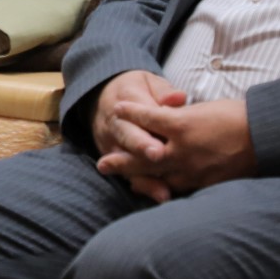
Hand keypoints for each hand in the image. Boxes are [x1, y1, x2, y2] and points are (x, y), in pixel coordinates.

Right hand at [89, 70, 187, 202]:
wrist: (101, 98)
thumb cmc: (136, 90)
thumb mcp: (148, 82)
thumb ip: (164, 91)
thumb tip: (179, 98)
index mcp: (126, 99)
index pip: (137, 112)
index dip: (147, 123)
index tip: (160, 140)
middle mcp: (115, 123)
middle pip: (128, 137)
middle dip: (142, 147)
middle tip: (158, 156)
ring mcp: (112, 143)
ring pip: (126, 161)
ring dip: (144, 177)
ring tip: (162, 192)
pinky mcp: (114, 158)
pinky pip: (127, 173)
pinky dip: (143, 186)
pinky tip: (159, 196)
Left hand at [96, 98, 255, 196]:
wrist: (268, 137)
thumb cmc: (238, 117)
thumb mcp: (204, 109)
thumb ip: (180, 117)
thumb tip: (162, 119)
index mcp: (183, 125)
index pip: (148, 118)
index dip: (131, 113)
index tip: (117, 109)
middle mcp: (182, 150)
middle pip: (142, 156)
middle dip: (120, 160)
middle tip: (102, 164)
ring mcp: (192, 170)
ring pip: (157, 176)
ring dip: (137, 178)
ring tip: (123, 181)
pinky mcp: (204, 184)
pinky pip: (177, 189)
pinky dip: (163, 189)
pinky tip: (154, 190)